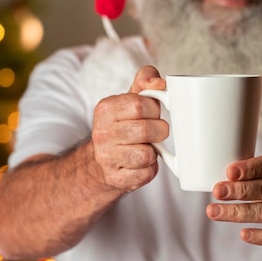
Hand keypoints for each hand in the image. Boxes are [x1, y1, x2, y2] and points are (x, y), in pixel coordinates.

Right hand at [91, 66, 168, 192]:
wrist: (102, 160)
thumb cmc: (124, 125)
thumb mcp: (130, 99)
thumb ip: (146, 81)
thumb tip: (160, 82)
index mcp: (105, 109)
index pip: (140, 105)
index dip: (154, 109)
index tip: (152, 113)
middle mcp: (102, 134)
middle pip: (146, 130)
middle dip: (159, 130)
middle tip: (157, 131)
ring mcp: (107, 158)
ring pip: (147, 154)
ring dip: (154, 151)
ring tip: (146, 146)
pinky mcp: (116, 178)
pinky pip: (146, 174)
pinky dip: (150, 169)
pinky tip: (141, 163)